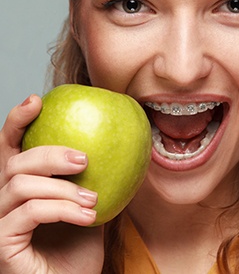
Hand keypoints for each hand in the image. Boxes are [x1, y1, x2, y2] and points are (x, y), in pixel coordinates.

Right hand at [0, 95, 103, 272]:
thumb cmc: (81, 245)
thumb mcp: (91, 202)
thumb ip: (93, 177)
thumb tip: (118, 145)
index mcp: (23, 188)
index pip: (10, 148)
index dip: (17, 121)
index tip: (38, 101)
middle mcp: (5, 201)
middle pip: (14, 162)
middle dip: (50, 154)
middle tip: (83, 159)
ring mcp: (0, 223)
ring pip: (21, 184)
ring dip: (63, 188)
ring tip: (93, 199)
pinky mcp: (2, 244)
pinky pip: (29, 211)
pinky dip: (62, 209)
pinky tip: (88, 217)